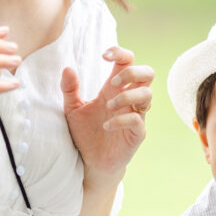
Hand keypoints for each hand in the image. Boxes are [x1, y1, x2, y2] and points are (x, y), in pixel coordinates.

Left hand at [60, 46, 152, 177]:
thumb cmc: (85, 133)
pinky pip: (137, 121)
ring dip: (126, 96)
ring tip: (108, 107)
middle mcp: (128, 99)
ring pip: (147, 95)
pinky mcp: (137, 134)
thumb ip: (69, 89)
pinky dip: (121, 120)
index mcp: (114, 89)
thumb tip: (68, 68)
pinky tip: (106, 126)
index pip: (127, 62)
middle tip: (113, 82)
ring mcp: (135, 116)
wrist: (90, 162)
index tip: (104, 56)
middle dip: (132, 72)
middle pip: (147, 73)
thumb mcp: (72, 109)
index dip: (120, 53)